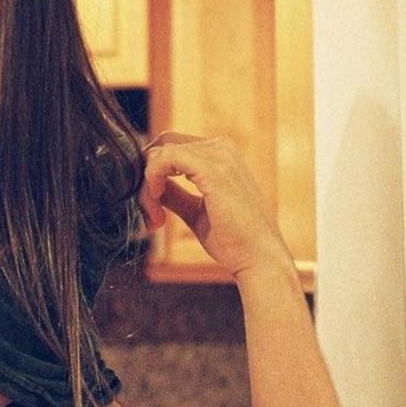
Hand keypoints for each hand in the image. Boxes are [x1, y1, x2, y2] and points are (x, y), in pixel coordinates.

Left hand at [137, 132, 291, 279]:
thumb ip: (174, 193)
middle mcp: (221, 148)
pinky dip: (151, 179)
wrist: (259, 260)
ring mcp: (219, 155)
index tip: (152, 209)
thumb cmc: (233, 241)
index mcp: (220, 156)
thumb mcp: (195, 211)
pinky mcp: (212, 168)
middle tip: (150, 213)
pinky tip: (156, 202)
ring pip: (159, 153)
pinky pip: (164, 158)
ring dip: (147, 185)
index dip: (153, 173)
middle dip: (146, 177)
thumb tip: (150, 185)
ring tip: (155, 218)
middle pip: (162, 146)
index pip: (171, 147)